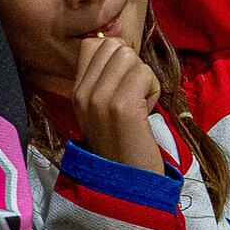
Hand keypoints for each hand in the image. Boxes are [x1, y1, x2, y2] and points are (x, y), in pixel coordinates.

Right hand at [72, 37, 164, 174]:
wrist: (127, 185)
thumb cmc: (124, 145)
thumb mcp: (101, 110)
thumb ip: (105, 79)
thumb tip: (123, 46)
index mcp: (76, 92)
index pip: (92, 45)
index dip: (115, 53)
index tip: (125, 77)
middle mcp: (83, 93)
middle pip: (113, 46)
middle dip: (133, 64)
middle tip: (135, 92)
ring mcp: (100, 99)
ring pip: (130, 57)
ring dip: (145, 77)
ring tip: (141, 103)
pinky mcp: (122, 108)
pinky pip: (144, 73)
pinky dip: (153, 89)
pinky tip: (147, 111)